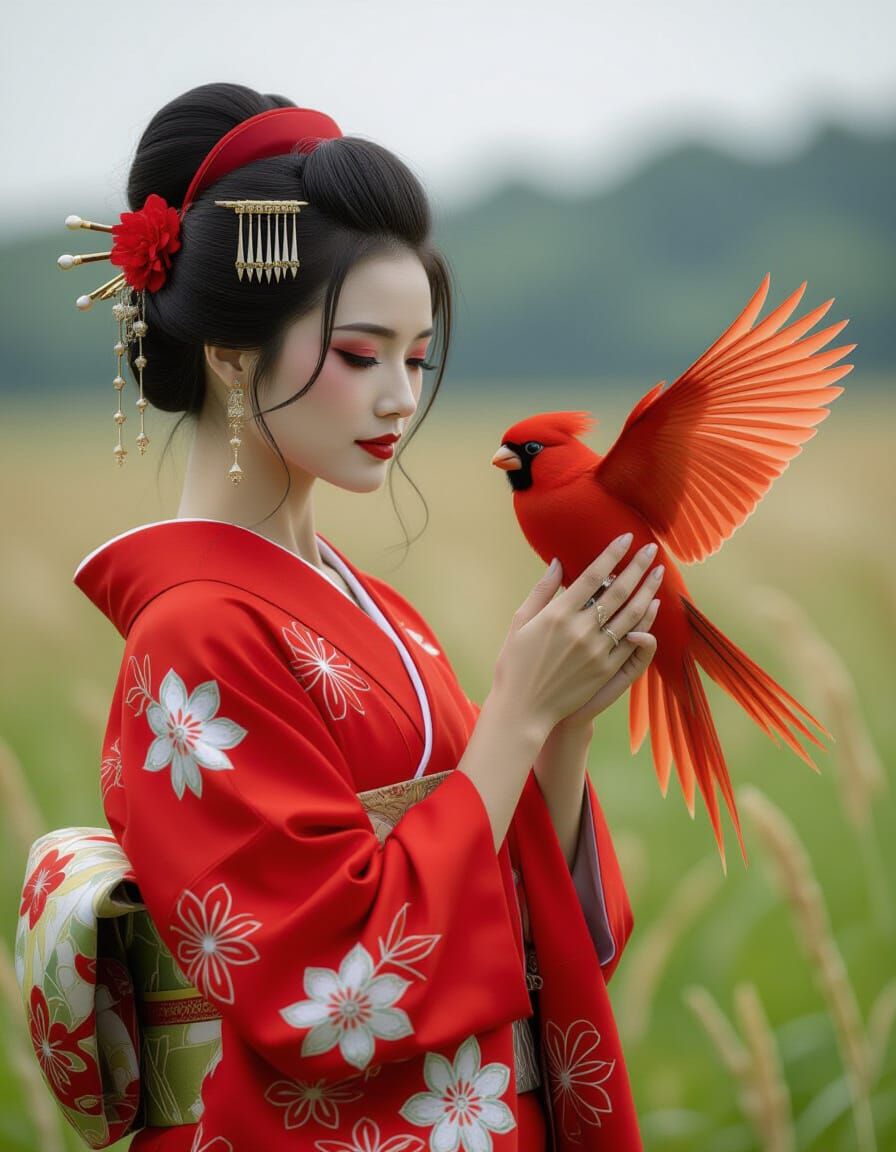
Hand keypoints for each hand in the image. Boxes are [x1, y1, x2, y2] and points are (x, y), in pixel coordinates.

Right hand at [492, 534, 662, 737]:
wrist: (524, 708)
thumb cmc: (516, 663)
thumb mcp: (520, 622)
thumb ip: (542, 591)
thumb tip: (558, 563)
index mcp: (557, 614)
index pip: (593, 576)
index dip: (612, 554)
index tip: (627, 538)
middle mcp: (580, 630)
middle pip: (618, 591)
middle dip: (637, 567)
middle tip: (651, 549)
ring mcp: (596, 651)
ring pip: (630, 614)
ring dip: (647, 591)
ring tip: (658, 573)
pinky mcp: (605, 669)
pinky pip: (631, 641)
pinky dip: (645, 622)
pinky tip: (651, 607)